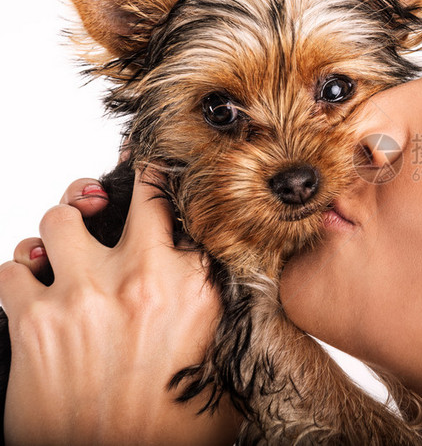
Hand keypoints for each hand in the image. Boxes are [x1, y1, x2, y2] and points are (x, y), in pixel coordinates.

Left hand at [0, 171, 241, 444]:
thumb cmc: (171, 430)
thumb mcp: (222, 363)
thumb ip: (225, 314)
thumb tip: (227, 287)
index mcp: (195, 288)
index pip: (185, 210)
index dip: (168, 186)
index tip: (159, 175)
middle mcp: (141, 280)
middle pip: (125, 196)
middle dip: (114, 191)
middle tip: (104, 198)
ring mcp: (82, 295)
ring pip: (58, 219)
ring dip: (60, 232)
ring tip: (63, 251)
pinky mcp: (32, 321)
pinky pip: (11, 269)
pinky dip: (20, 275)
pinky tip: (33, 291)